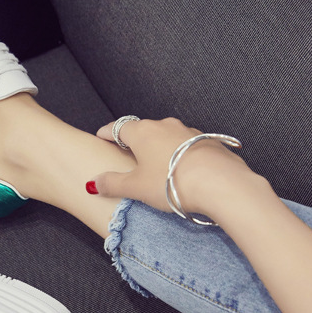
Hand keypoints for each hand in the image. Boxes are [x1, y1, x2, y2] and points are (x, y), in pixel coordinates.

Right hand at [90, 117, 254, 217]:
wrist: (219, 183)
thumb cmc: (172, 183)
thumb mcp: (135, 187)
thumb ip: (112, 183)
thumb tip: (92, 183)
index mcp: (142, 132)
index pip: (117, 127)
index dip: (107, 133)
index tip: (100, 137)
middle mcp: (164, 125)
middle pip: (143, 130)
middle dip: (134, 141)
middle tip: (127, 155)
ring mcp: (188, 131)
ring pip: (166, 136)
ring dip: (159, 147)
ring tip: (156, 166)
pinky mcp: (207, 141)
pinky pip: (186, 145)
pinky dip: (179, 154)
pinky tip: (181, 169)